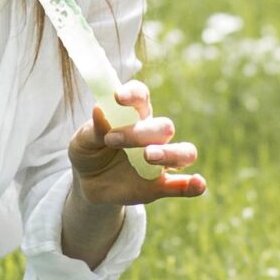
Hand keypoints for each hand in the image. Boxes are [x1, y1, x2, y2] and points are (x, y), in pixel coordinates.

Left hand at [67, 78, 204, 206]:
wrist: (88, 184)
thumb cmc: (88, 152)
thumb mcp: (81, 141)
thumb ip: (91, 129)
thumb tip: (100, 111)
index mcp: (133, 116)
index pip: (141, 97)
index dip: (133, 94)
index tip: (118, 97)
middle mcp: (152, 135)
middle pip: (163, 126)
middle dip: (142, 132)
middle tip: (112, 139)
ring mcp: (159, 161)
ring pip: (184, 152)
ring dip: (170, 153)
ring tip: (148, 156)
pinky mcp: (160, 185)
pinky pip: (183, 185)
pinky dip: (193, 185)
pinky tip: (198, 183)